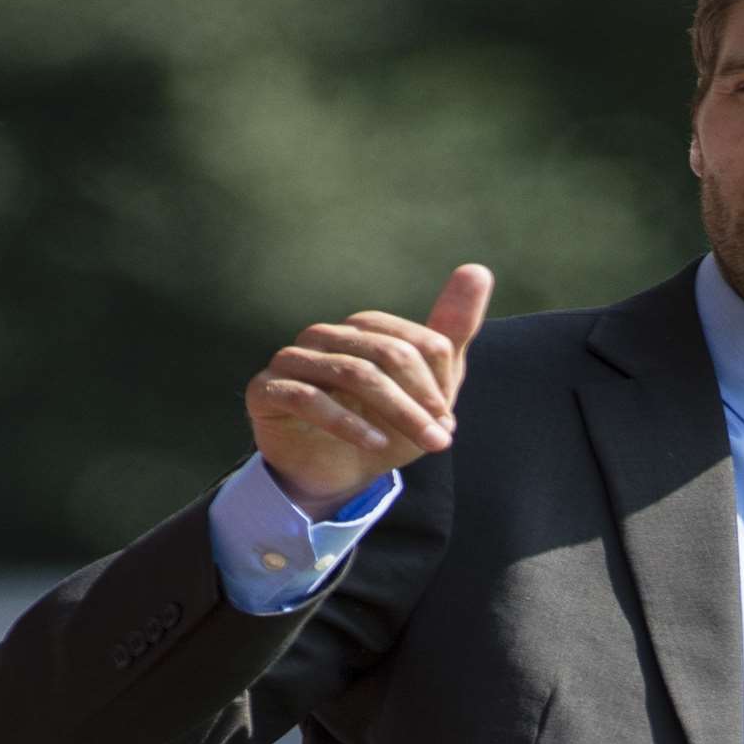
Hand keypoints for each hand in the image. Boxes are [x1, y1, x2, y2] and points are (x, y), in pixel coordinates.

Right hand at [245, 264, 493, 516]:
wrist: (334, 473)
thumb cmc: (382, 424)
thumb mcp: (427, 386)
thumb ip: (452, 331)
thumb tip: (478, 269)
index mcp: (361, 328)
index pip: (410, 340)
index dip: (435, 381)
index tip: (447, 421)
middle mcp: (323, 335)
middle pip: (385, 353)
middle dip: (420, 399)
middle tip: (440, 437)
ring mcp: (292, 359)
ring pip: (352, 373)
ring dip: (394, 412)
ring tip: (417, 444)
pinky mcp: (265, 389)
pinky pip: (309, 398)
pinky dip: (347, 423)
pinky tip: (374, 444)